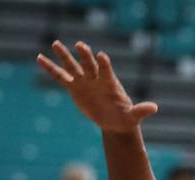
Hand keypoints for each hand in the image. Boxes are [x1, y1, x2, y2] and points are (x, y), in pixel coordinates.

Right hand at [37, 40, 157, 133]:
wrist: (115, 122)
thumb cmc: (126, 117)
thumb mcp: (134, 116)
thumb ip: (141, 110)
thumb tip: (154, 108)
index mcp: (110, 82)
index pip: (107, 70)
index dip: (105, 64)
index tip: (102, 56)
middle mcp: (96, 78)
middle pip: (89, 64)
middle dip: (85, 55)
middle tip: (81, 45)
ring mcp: (84, 81)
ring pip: (73, 66)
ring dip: (65, 55)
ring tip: (55, 43)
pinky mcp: (74, 87)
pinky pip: (60, 77)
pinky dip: (50, 68)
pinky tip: (40, 58)